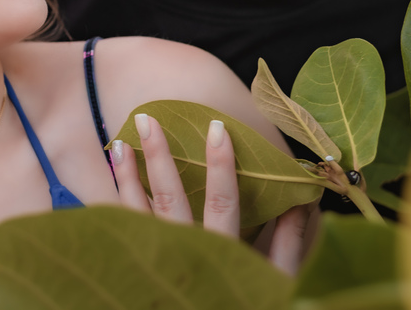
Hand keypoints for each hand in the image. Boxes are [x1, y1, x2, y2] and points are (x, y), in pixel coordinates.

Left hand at [111, 113, 309, 273]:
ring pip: (135, 216)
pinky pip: (121, 239)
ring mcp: (157, 265)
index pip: (222, 202)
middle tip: (146, 118)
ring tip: (117, 145)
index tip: (215, 126)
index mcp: (223, 255)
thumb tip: (304, 199)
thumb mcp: (277, 282)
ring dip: (126, 179)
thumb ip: (288, 243)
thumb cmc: (250, 307)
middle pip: (170, 201)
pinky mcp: (139, 273)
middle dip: (158, 158)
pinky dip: (111, 211)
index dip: (220, 165)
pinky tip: (106, 189)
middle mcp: (185, 257)